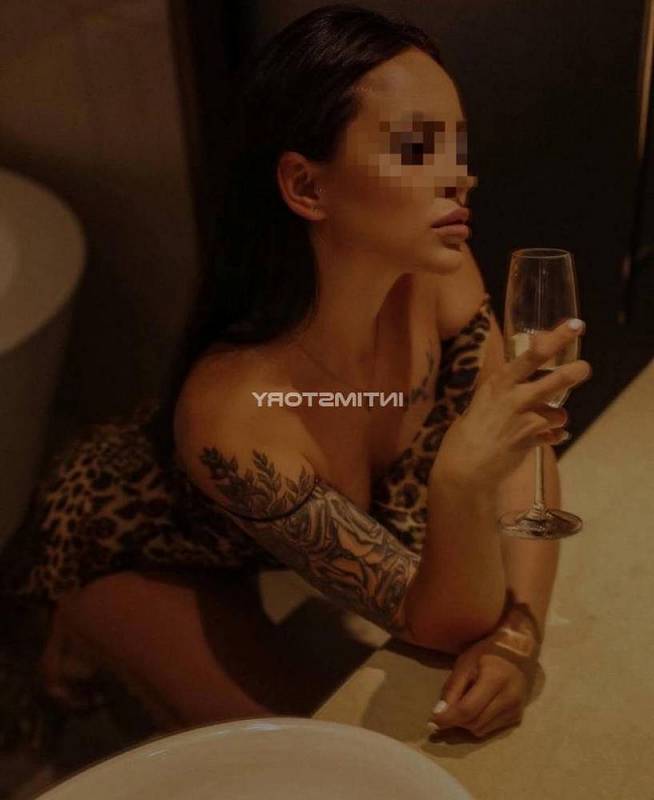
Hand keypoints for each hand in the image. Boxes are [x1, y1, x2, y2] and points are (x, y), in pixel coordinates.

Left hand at [426, 594, 541, 738]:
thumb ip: (452, 688)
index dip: (448, 718)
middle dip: (456, 719)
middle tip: (447, 708)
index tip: (432, 721)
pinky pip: (490, 729)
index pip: (467, 709)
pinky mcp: (517, 717)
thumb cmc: (488, 652)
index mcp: (495, 680)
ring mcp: (515, 709)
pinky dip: (479, 722)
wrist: (519, 651)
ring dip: (467, 723)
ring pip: (481, 730)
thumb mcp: (465, 663)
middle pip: (473, 723)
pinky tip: (478, 706)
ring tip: (464, 703)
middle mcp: (509, 698)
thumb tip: (439, 713)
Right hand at [432, 319, 590, 488]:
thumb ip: (508, 387)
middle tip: (584, 368)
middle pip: (556, 380)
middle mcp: (513, 398)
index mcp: (500, 382)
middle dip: (575, 372)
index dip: (557, 338)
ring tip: (547, 421)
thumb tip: (531, 373)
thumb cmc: (469, 429)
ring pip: (559, 413)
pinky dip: (554, 436)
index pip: (532, 354)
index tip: (575, 325)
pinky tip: (549, 437)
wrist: (464, 465)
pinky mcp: (530, 442)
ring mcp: (523, 421)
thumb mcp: (485, 399)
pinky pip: (554, 435)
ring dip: (558, 417)